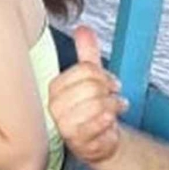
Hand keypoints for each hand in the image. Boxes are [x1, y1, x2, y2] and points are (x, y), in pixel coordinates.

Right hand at [47, 25, 127, 164]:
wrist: (98, 141)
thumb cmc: (93, 111)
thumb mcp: (92, 79)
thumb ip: (87, 54)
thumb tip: (82, 28)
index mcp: (56, 87)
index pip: (85, 70)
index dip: (104, 75)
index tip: (110, 83)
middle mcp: (55, 105)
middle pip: (92, 86)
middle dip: (110, 92)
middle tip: (113, 98)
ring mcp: (64, 124)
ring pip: (98, 104)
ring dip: (114, 107)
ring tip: (113, 110)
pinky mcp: (77, 141)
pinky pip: (99, 123)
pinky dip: (110, 121)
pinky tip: (109, 124)